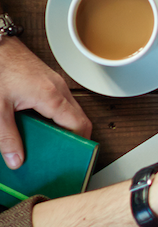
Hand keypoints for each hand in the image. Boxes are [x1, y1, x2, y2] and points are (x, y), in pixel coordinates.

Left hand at [0, 35, 90, 168]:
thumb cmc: (0, 67)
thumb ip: (6, 137)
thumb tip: (16, 159)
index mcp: (52, 97)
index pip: (79, 125)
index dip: (80, 143)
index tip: (74, 155)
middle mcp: (59, 89)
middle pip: (79, 119)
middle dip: (72, 137)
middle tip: (61, 151)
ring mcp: (56, 83)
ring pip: (71, 110)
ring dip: (64, 126)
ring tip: (48, 138)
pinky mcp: (49, 81)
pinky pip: (62, 102)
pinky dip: (57, 116)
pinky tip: (40, 122)